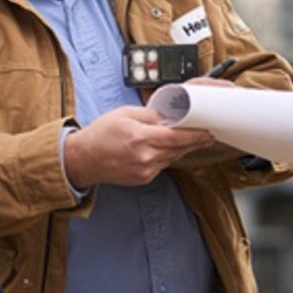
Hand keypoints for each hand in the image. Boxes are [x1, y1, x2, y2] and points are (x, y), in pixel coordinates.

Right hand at [63, 105, 215, 188]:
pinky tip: (165, 148)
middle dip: (194, 141)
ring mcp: (144, 170)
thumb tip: (170, 115)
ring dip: (181, 148)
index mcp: (139, 138)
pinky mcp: (144, 178)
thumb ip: (150, 115)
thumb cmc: (101, 134)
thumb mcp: (125, 114)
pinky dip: (167, 156)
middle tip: (207, 134)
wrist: (84, 159)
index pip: (176, 137)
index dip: (195, 135)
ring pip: (172, 157)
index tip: (208, 131)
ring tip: (188, 139)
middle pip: (178, 149)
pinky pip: (163, 165)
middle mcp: (144, 157)